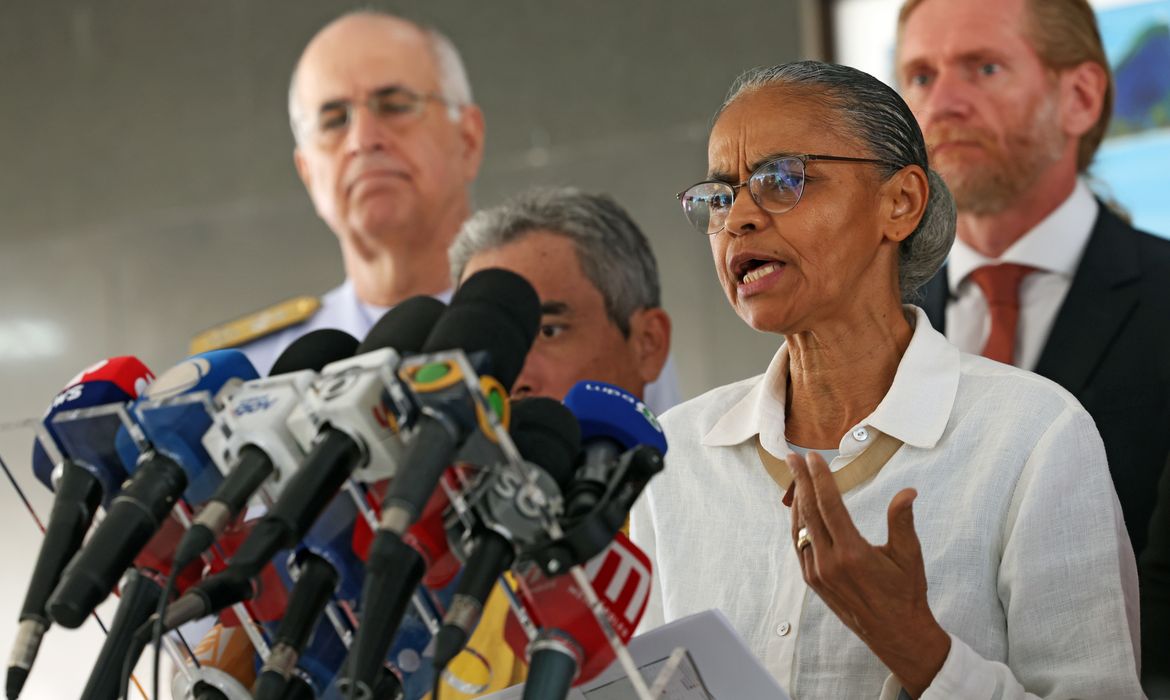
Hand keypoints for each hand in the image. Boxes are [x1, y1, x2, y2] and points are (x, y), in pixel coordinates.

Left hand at [786, 450, 949, 697]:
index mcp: (852, 552)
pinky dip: (798, 524)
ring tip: (796, 479)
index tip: (812, 457)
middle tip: (793, 458)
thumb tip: (908, 491)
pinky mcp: (813, 581)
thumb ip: (903, 521)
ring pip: (800, 529)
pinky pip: (800, 546)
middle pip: (809, 511)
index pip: (829, 504)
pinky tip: (800, 511)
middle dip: (801, 481)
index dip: (819, 477)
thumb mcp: (909, 556)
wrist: (896, 634)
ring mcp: (818, 573)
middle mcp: (829, 562)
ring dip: (797, 501)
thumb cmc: (906, 593)